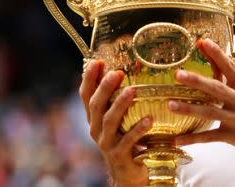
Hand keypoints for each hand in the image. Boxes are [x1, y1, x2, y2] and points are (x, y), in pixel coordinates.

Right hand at [79, 60, 149, 186]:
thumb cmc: (124, 140)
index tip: (97, 62)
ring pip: (110, 121)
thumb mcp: (117, 119)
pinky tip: (148, 119)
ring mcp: (106, 143)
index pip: (86, 95)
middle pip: (96, 105)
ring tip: (132, 90)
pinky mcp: (120, 155)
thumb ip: (116, 100)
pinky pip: (128, 140)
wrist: (127, 173)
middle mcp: (96, 129)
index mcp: (94, 118)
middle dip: (105, 88)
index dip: (89, 79)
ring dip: (120, 104)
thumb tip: (122, 70)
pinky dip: (138, 129)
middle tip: (117, 73)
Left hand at [167, 39, 234, 173]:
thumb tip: (226, 71)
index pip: (231, 67)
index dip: (216, 54)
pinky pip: (211, 137)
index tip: (203, 42)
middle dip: (196, 80)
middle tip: (178, 74)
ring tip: (171, 105)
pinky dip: (194, 139)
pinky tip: (179, 140)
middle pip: (216, 88)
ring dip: (189, 108)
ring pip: (210, 112)